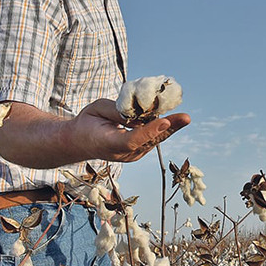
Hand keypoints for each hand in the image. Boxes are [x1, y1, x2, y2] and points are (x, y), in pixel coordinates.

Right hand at [0, 100, 189, 168]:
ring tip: (185, 118)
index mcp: (108, 143)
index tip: (164, 120)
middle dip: (169, 129)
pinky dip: (165, 129)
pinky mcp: (137, 152)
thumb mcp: (98, 109)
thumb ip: (119, 111)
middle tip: (185, 117)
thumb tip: (140, 113)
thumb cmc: (87, 122)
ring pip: (154, 141)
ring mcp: (131, 156)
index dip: (149, 131)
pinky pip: (153, 139)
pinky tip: (177, 120)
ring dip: (171, 129)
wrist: (79, 141)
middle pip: (148, 142)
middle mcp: (122, 154)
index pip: (132, 139)